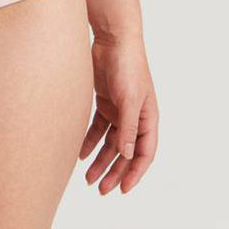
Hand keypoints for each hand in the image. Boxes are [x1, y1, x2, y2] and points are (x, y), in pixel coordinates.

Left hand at [78, 32, 158, 194]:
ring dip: (100, 160)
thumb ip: (128, 127)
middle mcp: (135, 117)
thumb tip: (126, 155)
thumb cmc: (128, 66)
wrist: (113, 38)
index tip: (122, 189)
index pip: (144, 153)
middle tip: (101, 189)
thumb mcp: (129, 99)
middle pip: (125, 152)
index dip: (134, 173)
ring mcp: (119, 110)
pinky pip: (97, 128)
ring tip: (87, 178)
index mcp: (148, 119)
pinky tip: (80, 153)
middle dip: (114, 171)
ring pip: (109, 143)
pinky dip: (90, 141)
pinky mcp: (104, 102)